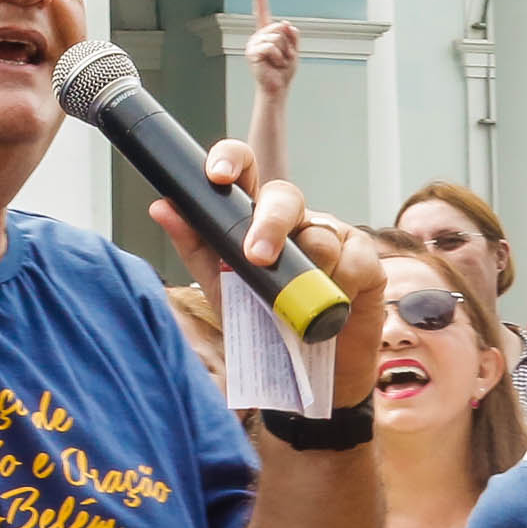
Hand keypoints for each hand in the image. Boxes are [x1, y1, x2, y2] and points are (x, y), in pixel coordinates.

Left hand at [146, 141, 385, 408]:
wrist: (309, 367)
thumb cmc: (263, 320)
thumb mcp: (222, 285)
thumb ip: (195, 246)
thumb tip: (161, 207)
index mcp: (255, 216)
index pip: (245, 169)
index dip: (231, 160)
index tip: (217, 175)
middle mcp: (295, 218)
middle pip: (285, 195)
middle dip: (269, 224)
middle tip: (256, 258)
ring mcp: (332, 234)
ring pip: (319, 236)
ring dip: (305, 275)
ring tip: (295, 310)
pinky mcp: (365, 257)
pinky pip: (351, 261)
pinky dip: (336, 288)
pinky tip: (329, 309)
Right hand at [244, 0, 299, 97]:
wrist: (278, 87)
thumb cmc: (284, 70)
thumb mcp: (294, 49)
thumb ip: (292, 34)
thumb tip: (285, 23)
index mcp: (267, 34)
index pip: (262, 14)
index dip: (259, 0)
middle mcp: (258, 36)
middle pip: (279, 27)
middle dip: (288, 43)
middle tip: (283, 56)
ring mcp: (254, 44)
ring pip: (277, 37)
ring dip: (284, 51)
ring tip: (278, 61)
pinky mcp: (252, 53)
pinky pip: (271, 47)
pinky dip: (278, 57)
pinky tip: (274, 64)